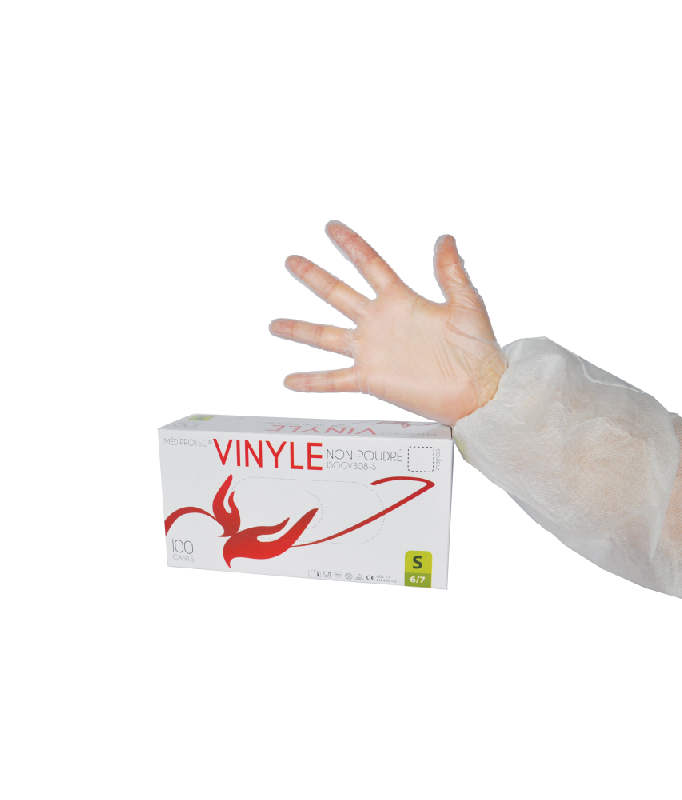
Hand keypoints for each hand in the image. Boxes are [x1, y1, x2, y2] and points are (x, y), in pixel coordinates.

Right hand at [269, 221, 505, 425]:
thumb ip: (451, 273)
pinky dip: (312, 381)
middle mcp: (380, 323)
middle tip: (290, 260)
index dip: (350, 245)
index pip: (369, 265)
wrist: (479, 392)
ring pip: (327, 336)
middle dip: (314, 277)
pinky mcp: (371, 380)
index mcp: (400, 301)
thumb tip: (444, 237)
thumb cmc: (479, 350)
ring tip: (273, 325)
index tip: (331, 226)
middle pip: (338, 294)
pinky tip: (289, 381)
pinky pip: (335, 380)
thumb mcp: (467, 305)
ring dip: (300, 330)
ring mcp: (372, 352)